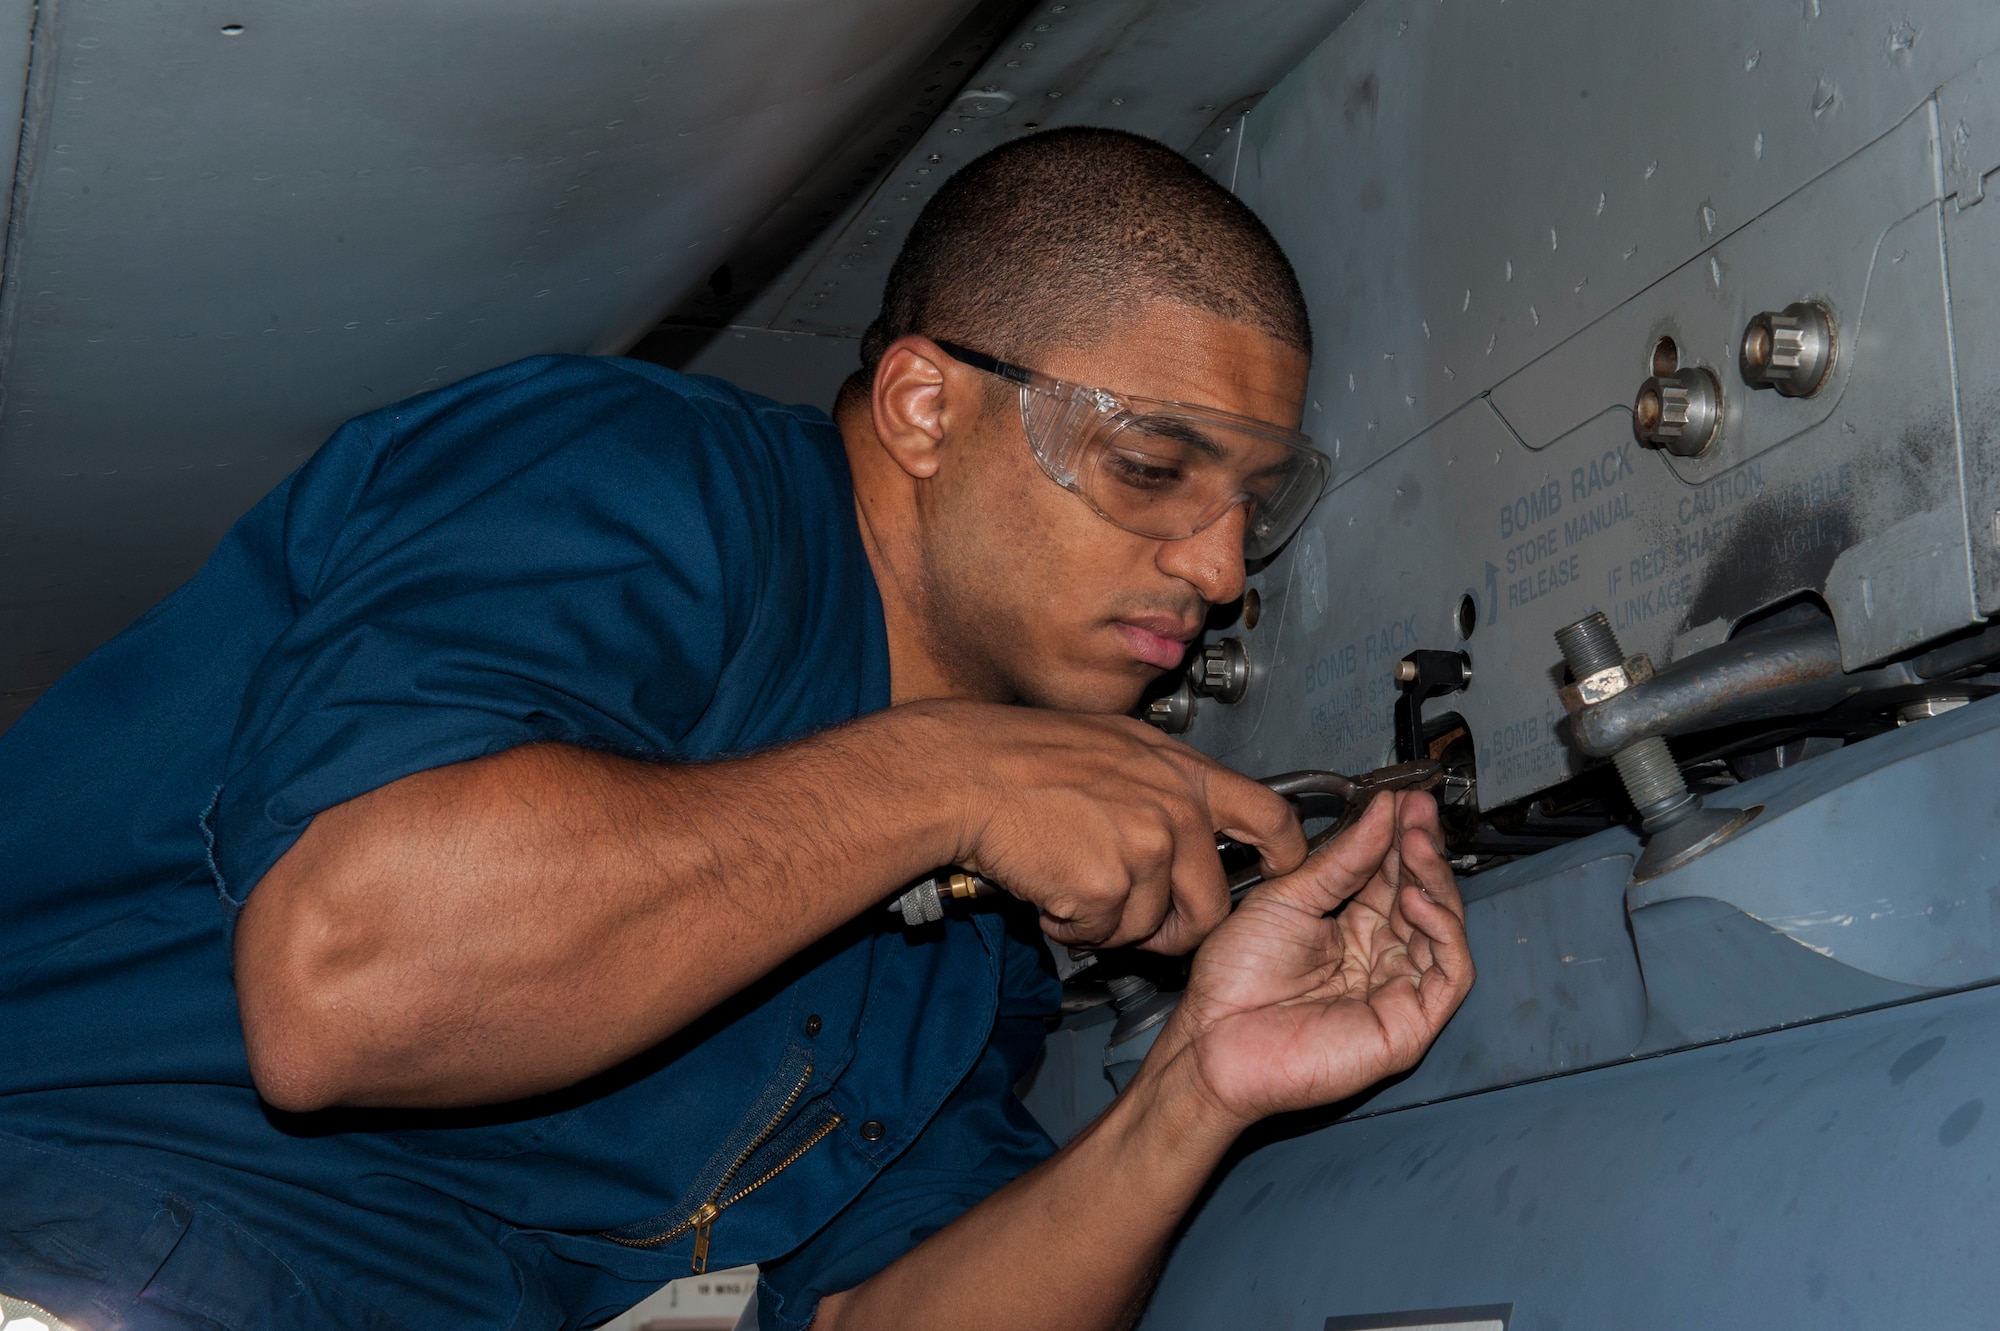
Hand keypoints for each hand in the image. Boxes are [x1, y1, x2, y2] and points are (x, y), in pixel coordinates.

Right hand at [900, 701, 1305, 953]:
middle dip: (1175, 928)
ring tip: (1071, 882)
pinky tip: (1050, 888)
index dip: (1285, 857)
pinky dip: (1073, 925)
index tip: (1281, 875)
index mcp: (1184, 771)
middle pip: (1213, 903)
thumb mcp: (1118, 746)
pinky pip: (1105, 933)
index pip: (1271, 818)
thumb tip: (1191, 823)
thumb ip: (1164, 784)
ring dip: (1110, 922)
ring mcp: (1146, 848)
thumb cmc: (1025, 755)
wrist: (967, 773)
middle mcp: (1177, 808)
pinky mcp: (1110, 886)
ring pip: (1151, 926)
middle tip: (1135, 919)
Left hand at [1160, 790, 1472, 1124]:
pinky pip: (1450, 976)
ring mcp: (1397, 991)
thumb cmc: (1235, 980)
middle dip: (1423, 851)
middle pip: (1423, 897)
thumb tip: (1383, 814)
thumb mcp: (1288, 899)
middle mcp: (1380, 957)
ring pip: (1443, 930)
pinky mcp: (1409, 1025)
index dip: (1401, 837)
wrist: (1213, 1039)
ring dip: (1435, 882)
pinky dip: (1443, 933)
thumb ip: (1341, 862)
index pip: (1393, 876)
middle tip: (1418, 813)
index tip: (1405, 800)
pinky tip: (1417, 898)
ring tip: (1415, 845)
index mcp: (1351, 929)